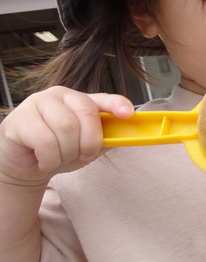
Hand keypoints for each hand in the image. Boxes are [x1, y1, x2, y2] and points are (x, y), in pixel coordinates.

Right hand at [0, 87, 133, 186]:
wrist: (25, 165)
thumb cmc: (59, 151)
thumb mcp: (87, 146)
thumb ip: (106, 138)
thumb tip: (130, 136)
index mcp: (80, 100)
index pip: (103, 99)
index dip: (117, 104)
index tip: (128, 114)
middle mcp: (60, 95)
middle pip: (86, 115)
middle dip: (89, 142)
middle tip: (82, 155)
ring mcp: (37, 103)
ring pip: (66, 128)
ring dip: (67, 153)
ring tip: (58, 158)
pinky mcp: (19, 119)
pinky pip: (45, 141)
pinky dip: (49, 159)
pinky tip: (43, 161)